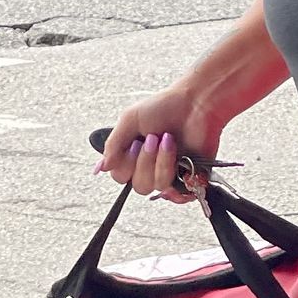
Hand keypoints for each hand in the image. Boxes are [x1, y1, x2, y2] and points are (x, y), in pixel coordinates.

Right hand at [98, 86, 228, 203]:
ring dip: (162, 161)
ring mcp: (169, 172)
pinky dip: (177, 177)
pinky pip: (178, 193)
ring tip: (169, 140)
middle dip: (145, 161)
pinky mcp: (188, 177)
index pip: (120, 176)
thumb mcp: (129, 119)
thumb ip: (113, 145)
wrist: (196, 104)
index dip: (126, 164)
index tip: (134, 144)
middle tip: (152, 139)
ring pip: (157, 186)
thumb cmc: (165, 107)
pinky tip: (179, 160)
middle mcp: (150, 166)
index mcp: (133, 154)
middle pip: (138, 186)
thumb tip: (101, 168)